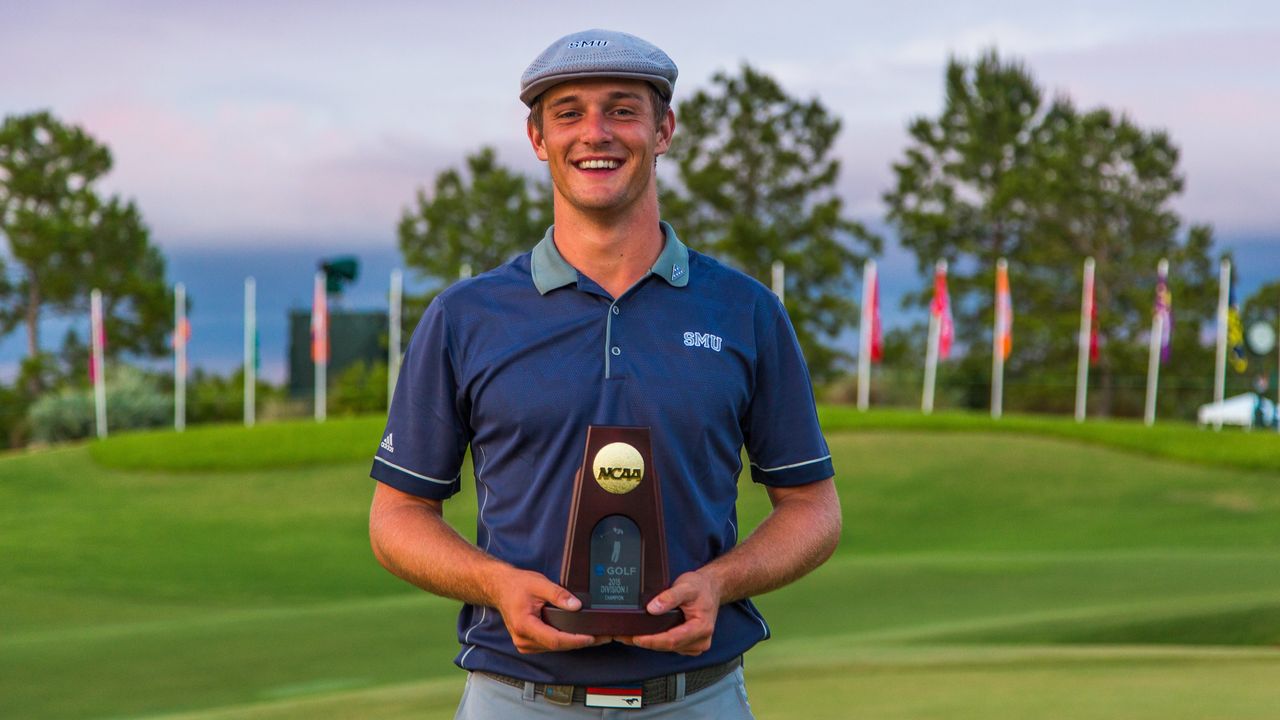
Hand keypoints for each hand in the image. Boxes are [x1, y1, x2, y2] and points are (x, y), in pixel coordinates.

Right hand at [491, 567, 607, 653]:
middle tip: (602, 636)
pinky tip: (576, 635)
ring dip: (573, 643)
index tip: (592, 637)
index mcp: (524, 625)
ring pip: (554, 648)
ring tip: (594, 636)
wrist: (500, 588)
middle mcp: (523, 639)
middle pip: (557, 646)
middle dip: (580, 642)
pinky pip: (549, 646)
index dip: (575, 640)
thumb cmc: (516, 585)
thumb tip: (577, 606)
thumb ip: (558, 595)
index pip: (555, 639)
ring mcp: (524, 644)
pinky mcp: (528, 644)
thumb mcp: (539, 584)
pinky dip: (564, 641)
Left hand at [621, 570, 720, 655]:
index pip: (673, 639)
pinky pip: (670, 647)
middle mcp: (700, 640)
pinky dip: (656, 642)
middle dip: (646, 643)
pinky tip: (644, 635)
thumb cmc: (700, 587)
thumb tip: (652, 609)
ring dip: (649, 643)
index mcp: (702, 627)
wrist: (711, 588)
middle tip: (623, 636)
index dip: (652, 641)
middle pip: (668, 646)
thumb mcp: (686, 586)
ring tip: (628, 636)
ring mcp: (695, 645)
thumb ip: (670, 597)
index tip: (636, 638)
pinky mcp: (689, 645)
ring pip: (668, 649)